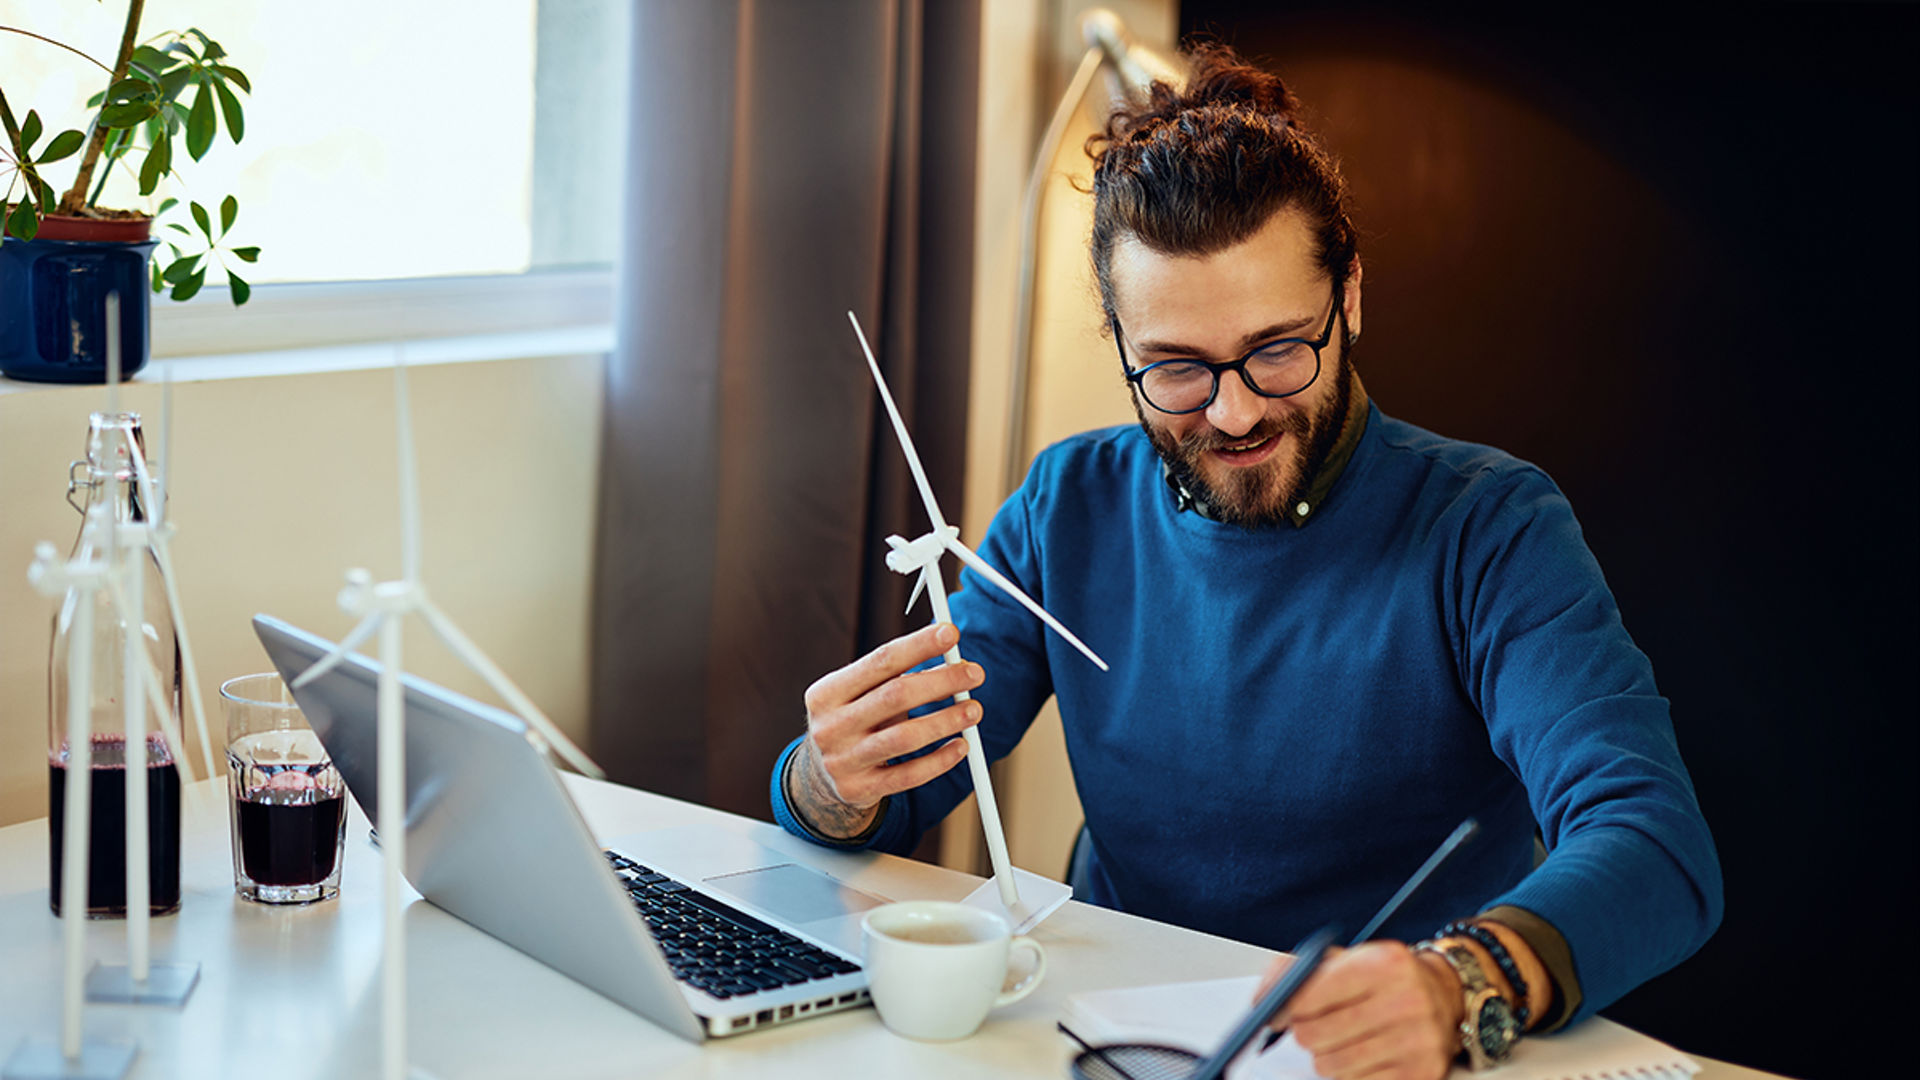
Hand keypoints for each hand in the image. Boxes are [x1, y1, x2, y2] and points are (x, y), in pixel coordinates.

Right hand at [790, 622, 983, 837]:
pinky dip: (940, 760)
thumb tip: (952, 658)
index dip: (919, 645)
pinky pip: (909, 775)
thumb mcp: (860, 695)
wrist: (820, 778)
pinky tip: (961, 746)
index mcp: (827, 693)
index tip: (951, 633)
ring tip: (973, 710)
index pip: (880, 661)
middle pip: (896, 696)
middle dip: (941, 681)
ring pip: (905, 737)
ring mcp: (842, 761)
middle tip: (974, 673)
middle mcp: (830, 726)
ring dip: (946, 721)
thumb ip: (897, 676)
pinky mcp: (859, 789)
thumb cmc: (853, 723)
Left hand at [1258, 942, 1460, 1079]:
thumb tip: (1262, 999)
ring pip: (1331, 1066)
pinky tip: (1366, 1055)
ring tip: (1345, 1040)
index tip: (1277, 1014)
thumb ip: (1294, 970)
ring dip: (1328, 1057)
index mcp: (1382, 964)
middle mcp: (1405, 1000)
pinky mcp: (1420, 1073)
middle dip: (1306, 1033)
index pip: (1307, 996)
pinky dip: (1351, 1074)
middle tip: (1317, 1026)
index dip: (1283, 1008)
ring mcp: (1416, 1040)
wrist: (1443, 995)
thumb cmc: (1383, 978)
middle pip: (1314, 1036)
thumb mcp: (1342, 958)